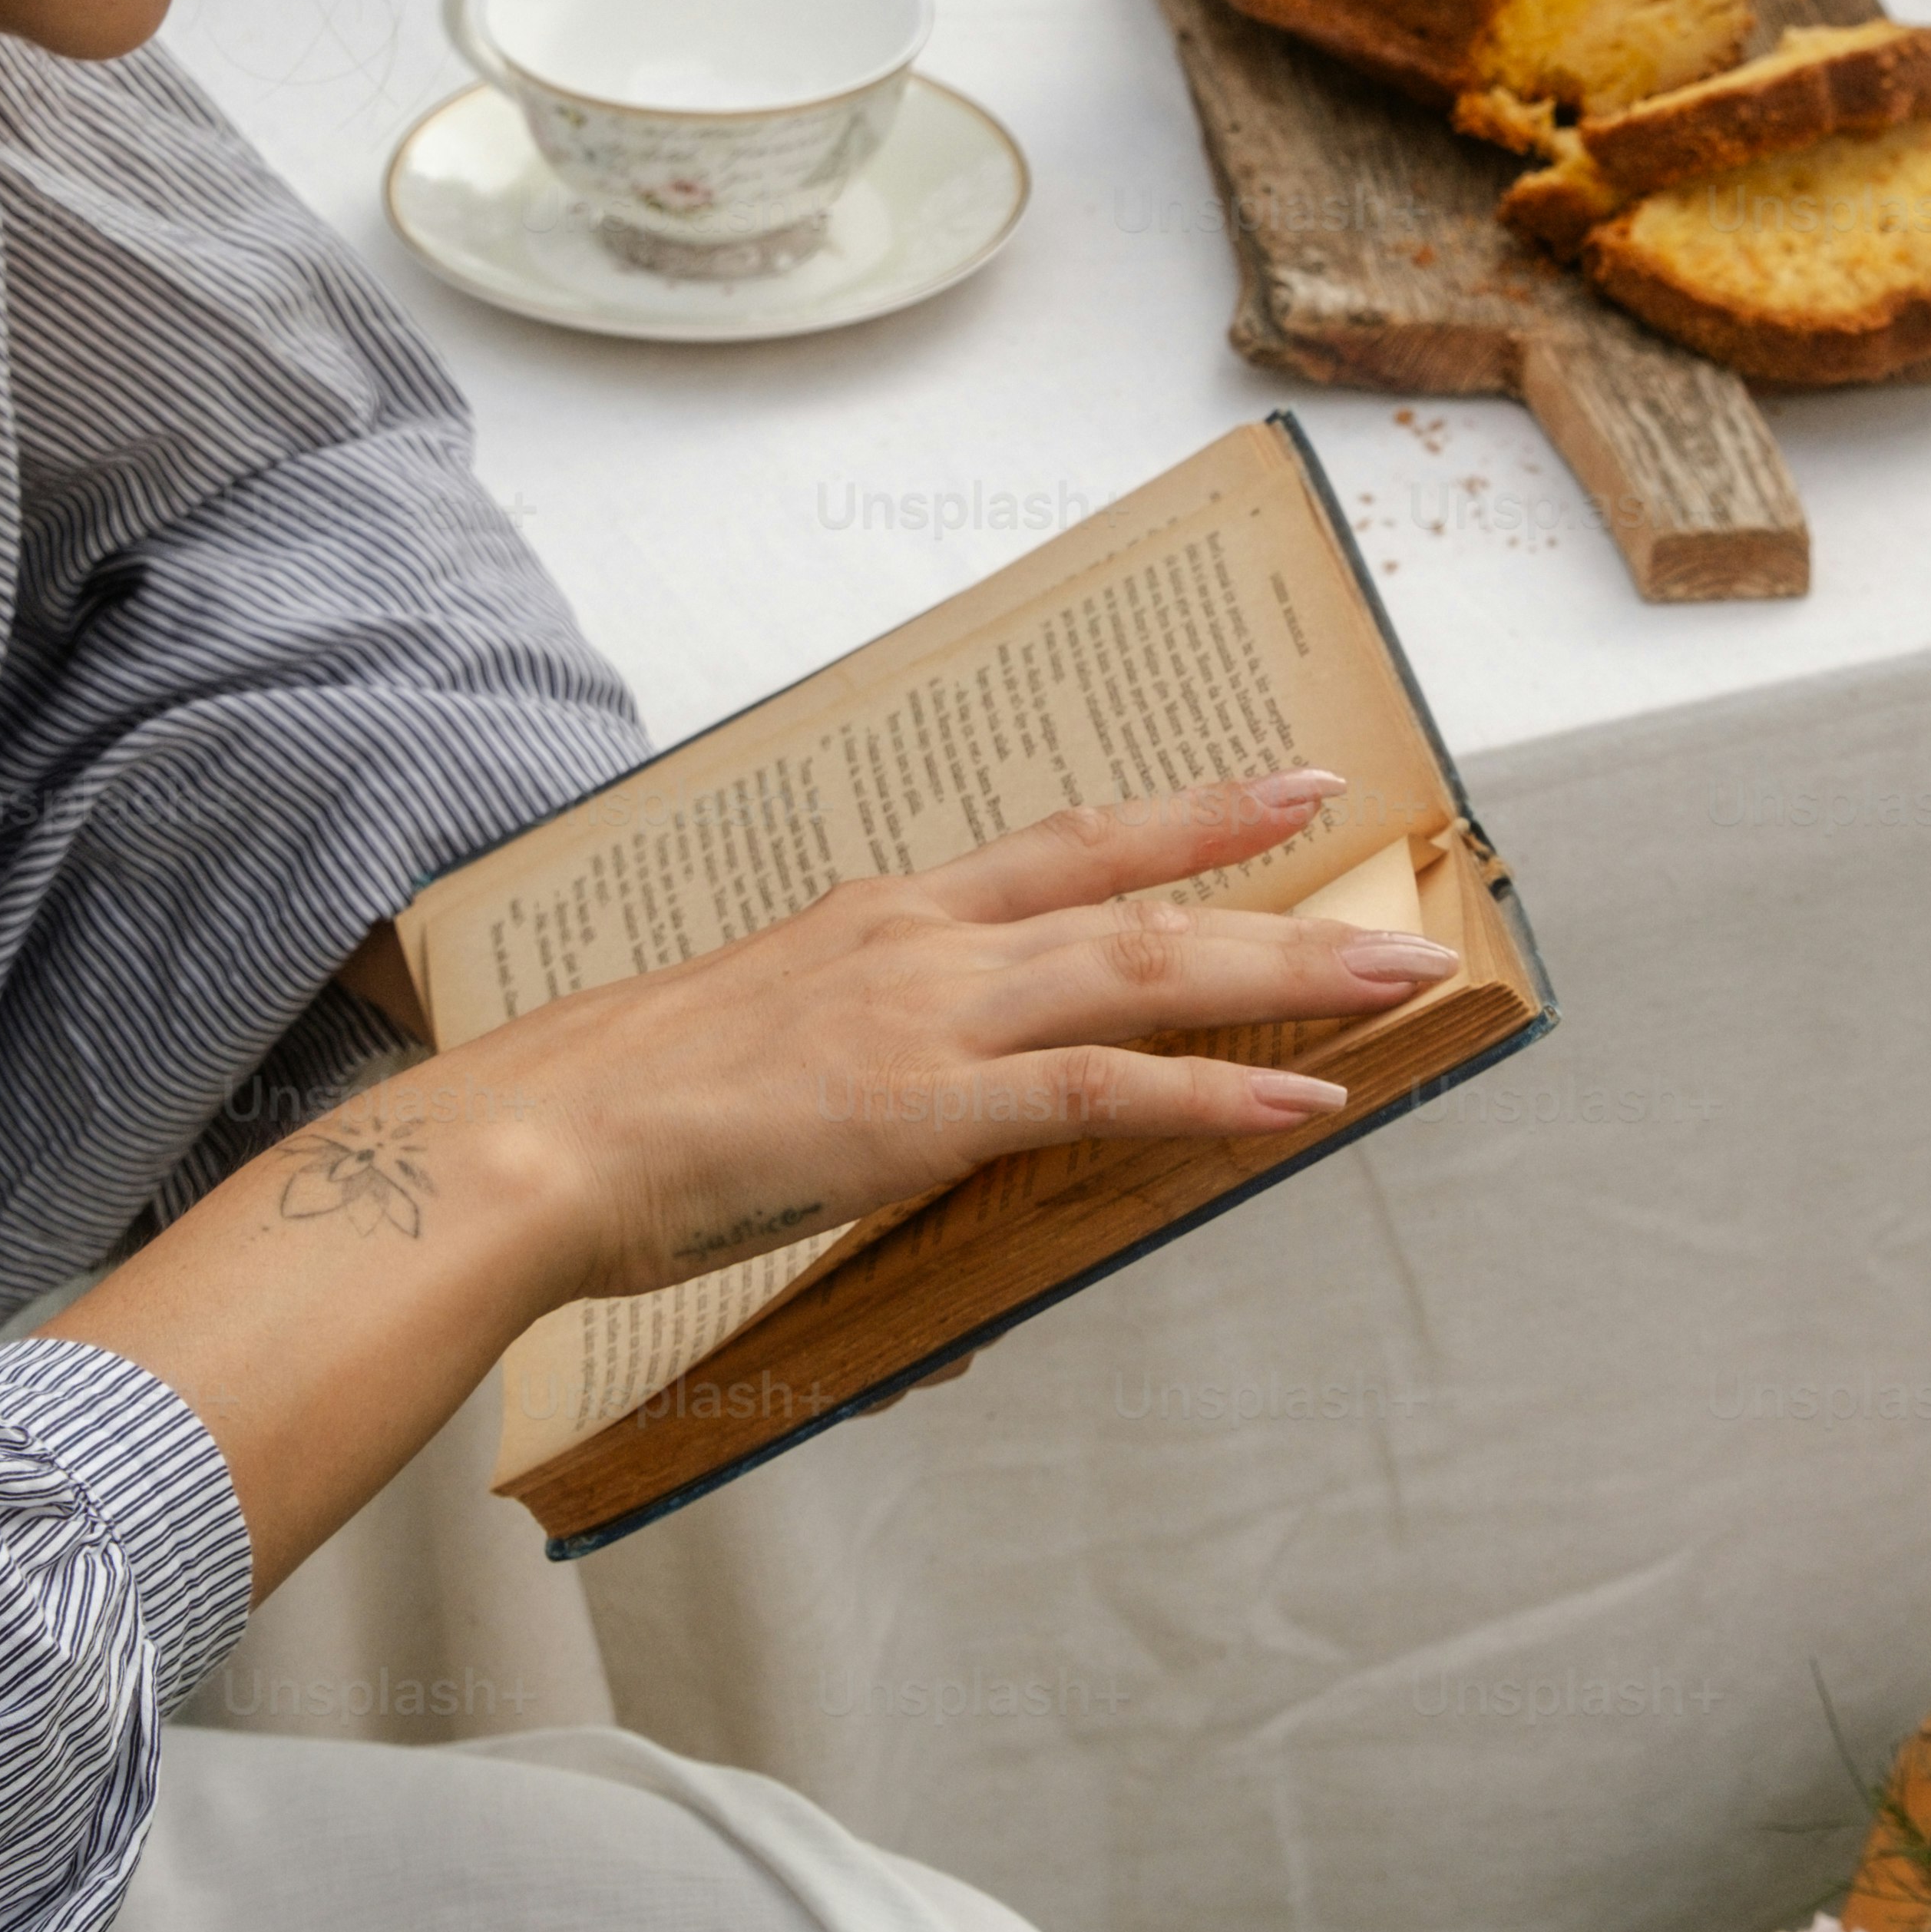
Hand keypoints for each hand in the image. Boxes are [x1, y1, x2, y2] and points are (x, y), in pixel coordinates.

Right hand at [417, 766, 1464, 1305]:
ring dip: (1284, 971)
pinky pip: (1103, 1093)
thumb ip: (843, 1068)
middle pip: (1130, 893)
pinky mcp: (924, 1108)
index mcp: (879, 921)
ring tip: (1397, 974)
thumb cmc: (613, 1111)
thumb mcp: (754, 1058)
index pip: (1061, 852)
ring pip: (1146, 973)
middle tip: (1381, 863)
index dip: (1175, 821)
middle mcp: (921, 943)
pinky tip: (1302, 1100)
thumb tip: (874, 1115)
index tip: (1270, 790)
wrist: (534, 1141)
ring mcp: (929, 1018)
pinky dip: (1214, 1094)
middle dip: (1269, 880)